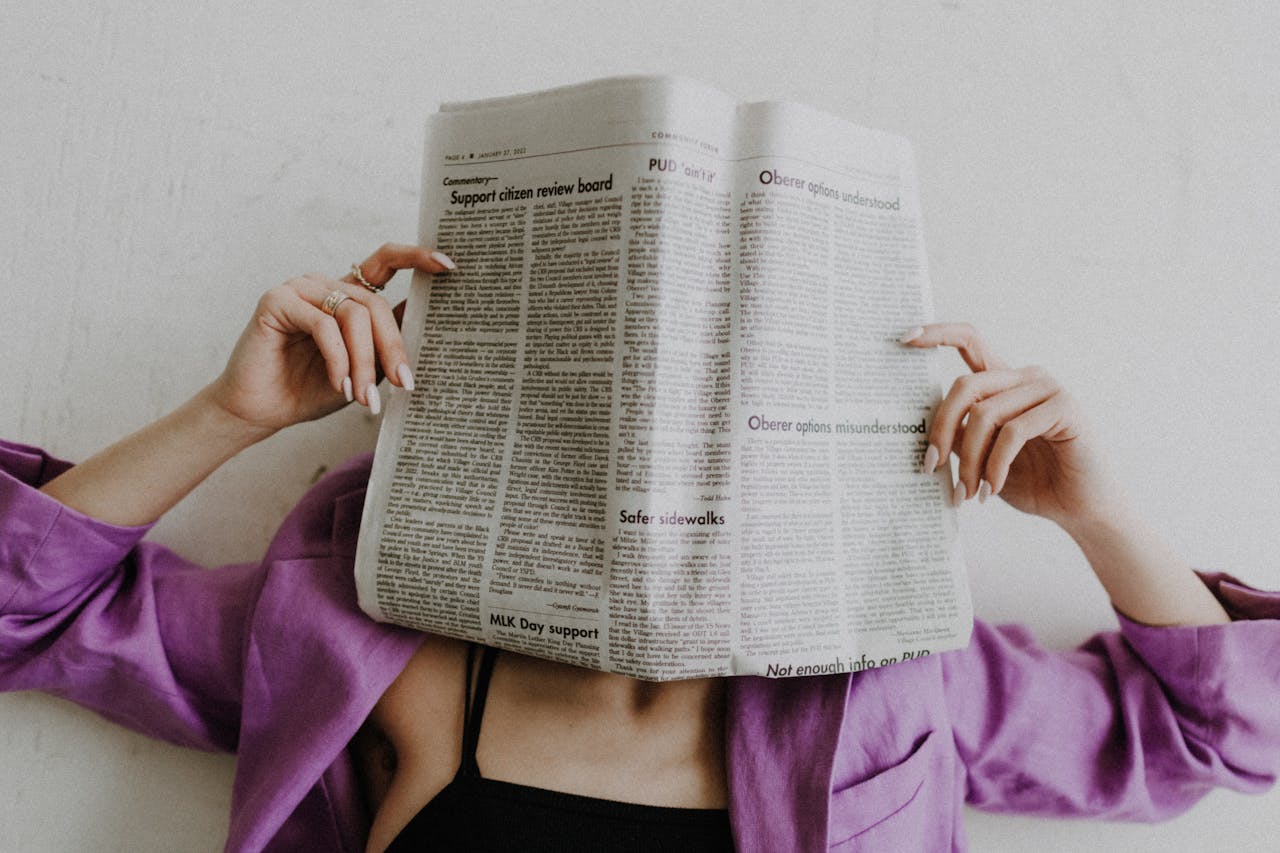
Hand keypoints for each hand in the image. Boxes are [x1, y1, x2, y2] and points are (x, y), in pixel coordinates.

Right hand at [206, 243, 453, 434]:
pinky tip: (339, 384)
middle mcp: (325, 285)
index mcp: (347, 296)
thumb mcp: (365, 367)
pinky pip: (324, 324)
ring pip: (353, 315)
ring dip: (363, 361)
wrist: (264, 410)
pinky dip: (337, 359)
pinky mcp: (277, 300)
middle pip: (375, 304)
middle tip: (404, 384)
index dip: (417, 258)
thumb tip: (428, 321)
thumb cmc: (312, 389)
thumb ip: (388, 340)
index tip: (450, 265)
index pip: (385, 263)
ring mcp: (300, 289)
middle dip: (392, 348)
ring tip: (363, 396)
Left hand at [901, 323, 1118, 527]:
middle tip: (930, 467)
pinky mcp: (1065, 408)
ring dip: (968, 460)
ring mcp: (1047, 389)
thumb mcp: (982, 458)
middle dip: (941, 429)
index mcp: (1004, 382)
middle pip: (965, 386)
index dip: (937, 334)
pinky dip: (995, 465)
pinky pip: (1012, 432)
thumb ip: (958, 437)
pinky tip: (992, 489)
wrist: (1080, 508)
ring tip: (966, 493)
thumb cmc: (1032, 481)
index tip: (904, 336)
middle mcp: (1025, 377)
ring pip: (985, 414)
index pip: (969, 342)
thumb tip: (919, 433)